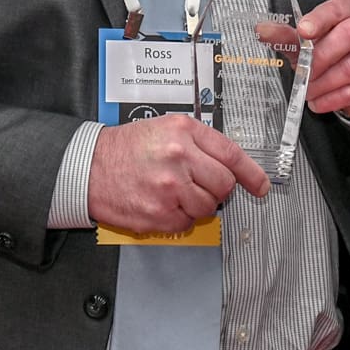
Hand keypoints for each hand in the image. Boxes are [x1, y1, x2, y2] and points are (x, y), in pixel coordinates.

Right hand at [87, 113, 267, 234]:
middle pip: (224, 184)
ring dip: (198, 204)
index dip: (251, 173)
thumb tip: (230, 165)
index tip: (261, 185)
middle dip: (217, 189)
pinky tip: (163, 203)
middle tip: (199, 185)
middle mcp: (178, 157)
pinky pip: (188, 222)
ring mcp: (169, 188)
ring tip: (176, 192)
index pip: (230, 154)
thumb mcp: (165, 128)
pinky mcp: (159, 213)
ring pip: (209, 207)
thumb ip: (199, 142)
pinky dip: (180, 217)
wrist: (88, 167)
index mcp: (183, 132)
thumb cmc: (126, 148)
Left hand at [299, 0, 349, 120]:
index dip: (319, 19)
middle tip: (303, 70)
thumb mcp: (313, 40)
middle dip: (320, 56)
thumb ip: (289, 36)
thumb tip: (264, 30)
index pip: (338, 9)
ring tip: (308, 88)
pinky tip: (320, 100)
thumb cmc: (340, 51)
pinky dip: (331, 99)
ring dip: (323, 82)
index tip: (302, 30)